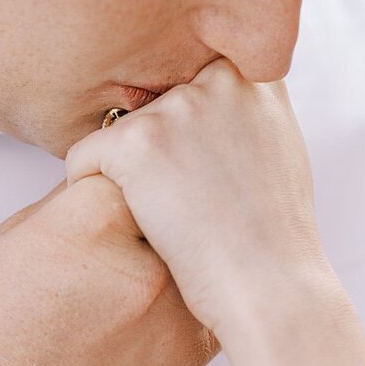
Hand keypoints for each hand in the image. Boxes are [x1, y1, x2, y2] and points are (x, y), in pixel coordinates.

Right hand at [0, 175, 216, 365]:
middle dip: (158, 223)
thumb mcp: (12, 241)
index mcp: (89, 218)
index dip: (124, 183)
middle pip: (177, 213)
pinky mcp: (185, 365)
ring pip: (198, 264)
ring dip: (176, 268)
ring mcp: (170, 318)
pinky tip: (134, 328)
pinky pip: (203, 314)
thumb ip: (76, 206)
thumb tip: (119, 186)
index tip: (111, 201)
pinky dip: (180, 312)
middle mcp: (141, 263)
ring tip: (123, 294)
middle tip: (119, 251)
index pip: (138, 168)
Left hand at [64, 59, 337, 351]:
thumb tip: (209, 97)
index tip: (203, 175)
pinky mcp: (135, 142)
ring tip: (172, 220)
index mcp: (253, 77)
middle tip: (189, 205)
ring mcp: (176, 108)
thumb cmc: (275, 236)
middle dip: (157, 152)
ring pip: (119, 134)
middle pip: (152, 109)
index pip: (190, 81)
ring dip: (128, 175)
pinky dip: (91, 192)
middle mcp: (216, 79)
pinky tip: (135, 226)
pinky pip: (85, 157)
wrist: (272, 288)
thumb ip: (243, 112)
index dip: (186, 133)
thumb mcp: (279, 149)